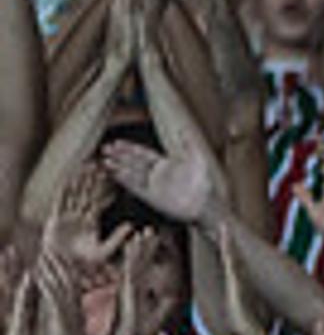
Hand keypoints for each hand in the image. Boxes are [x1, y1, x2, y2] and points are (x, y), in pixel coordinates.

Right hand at [97, 140, 217, 226]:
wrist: (206, 204)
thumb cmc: (204, 183)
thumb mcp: (197, 160)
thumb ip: (188, 145)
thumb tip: (182, 130)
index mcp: (165, 164)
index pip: (143, 154)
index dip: (130, 148)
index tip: (116, 142)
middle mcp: (156, 174)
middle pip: (134, 162)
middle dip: (119, 156)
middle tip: (105, 149)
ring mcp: (153, 186)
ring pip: (132, 174)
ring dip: (119, 167)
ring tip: (105, 161)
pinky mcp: (152, 198)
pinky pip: (136, 188)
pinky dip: (126, 181)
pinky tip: (116, 174)